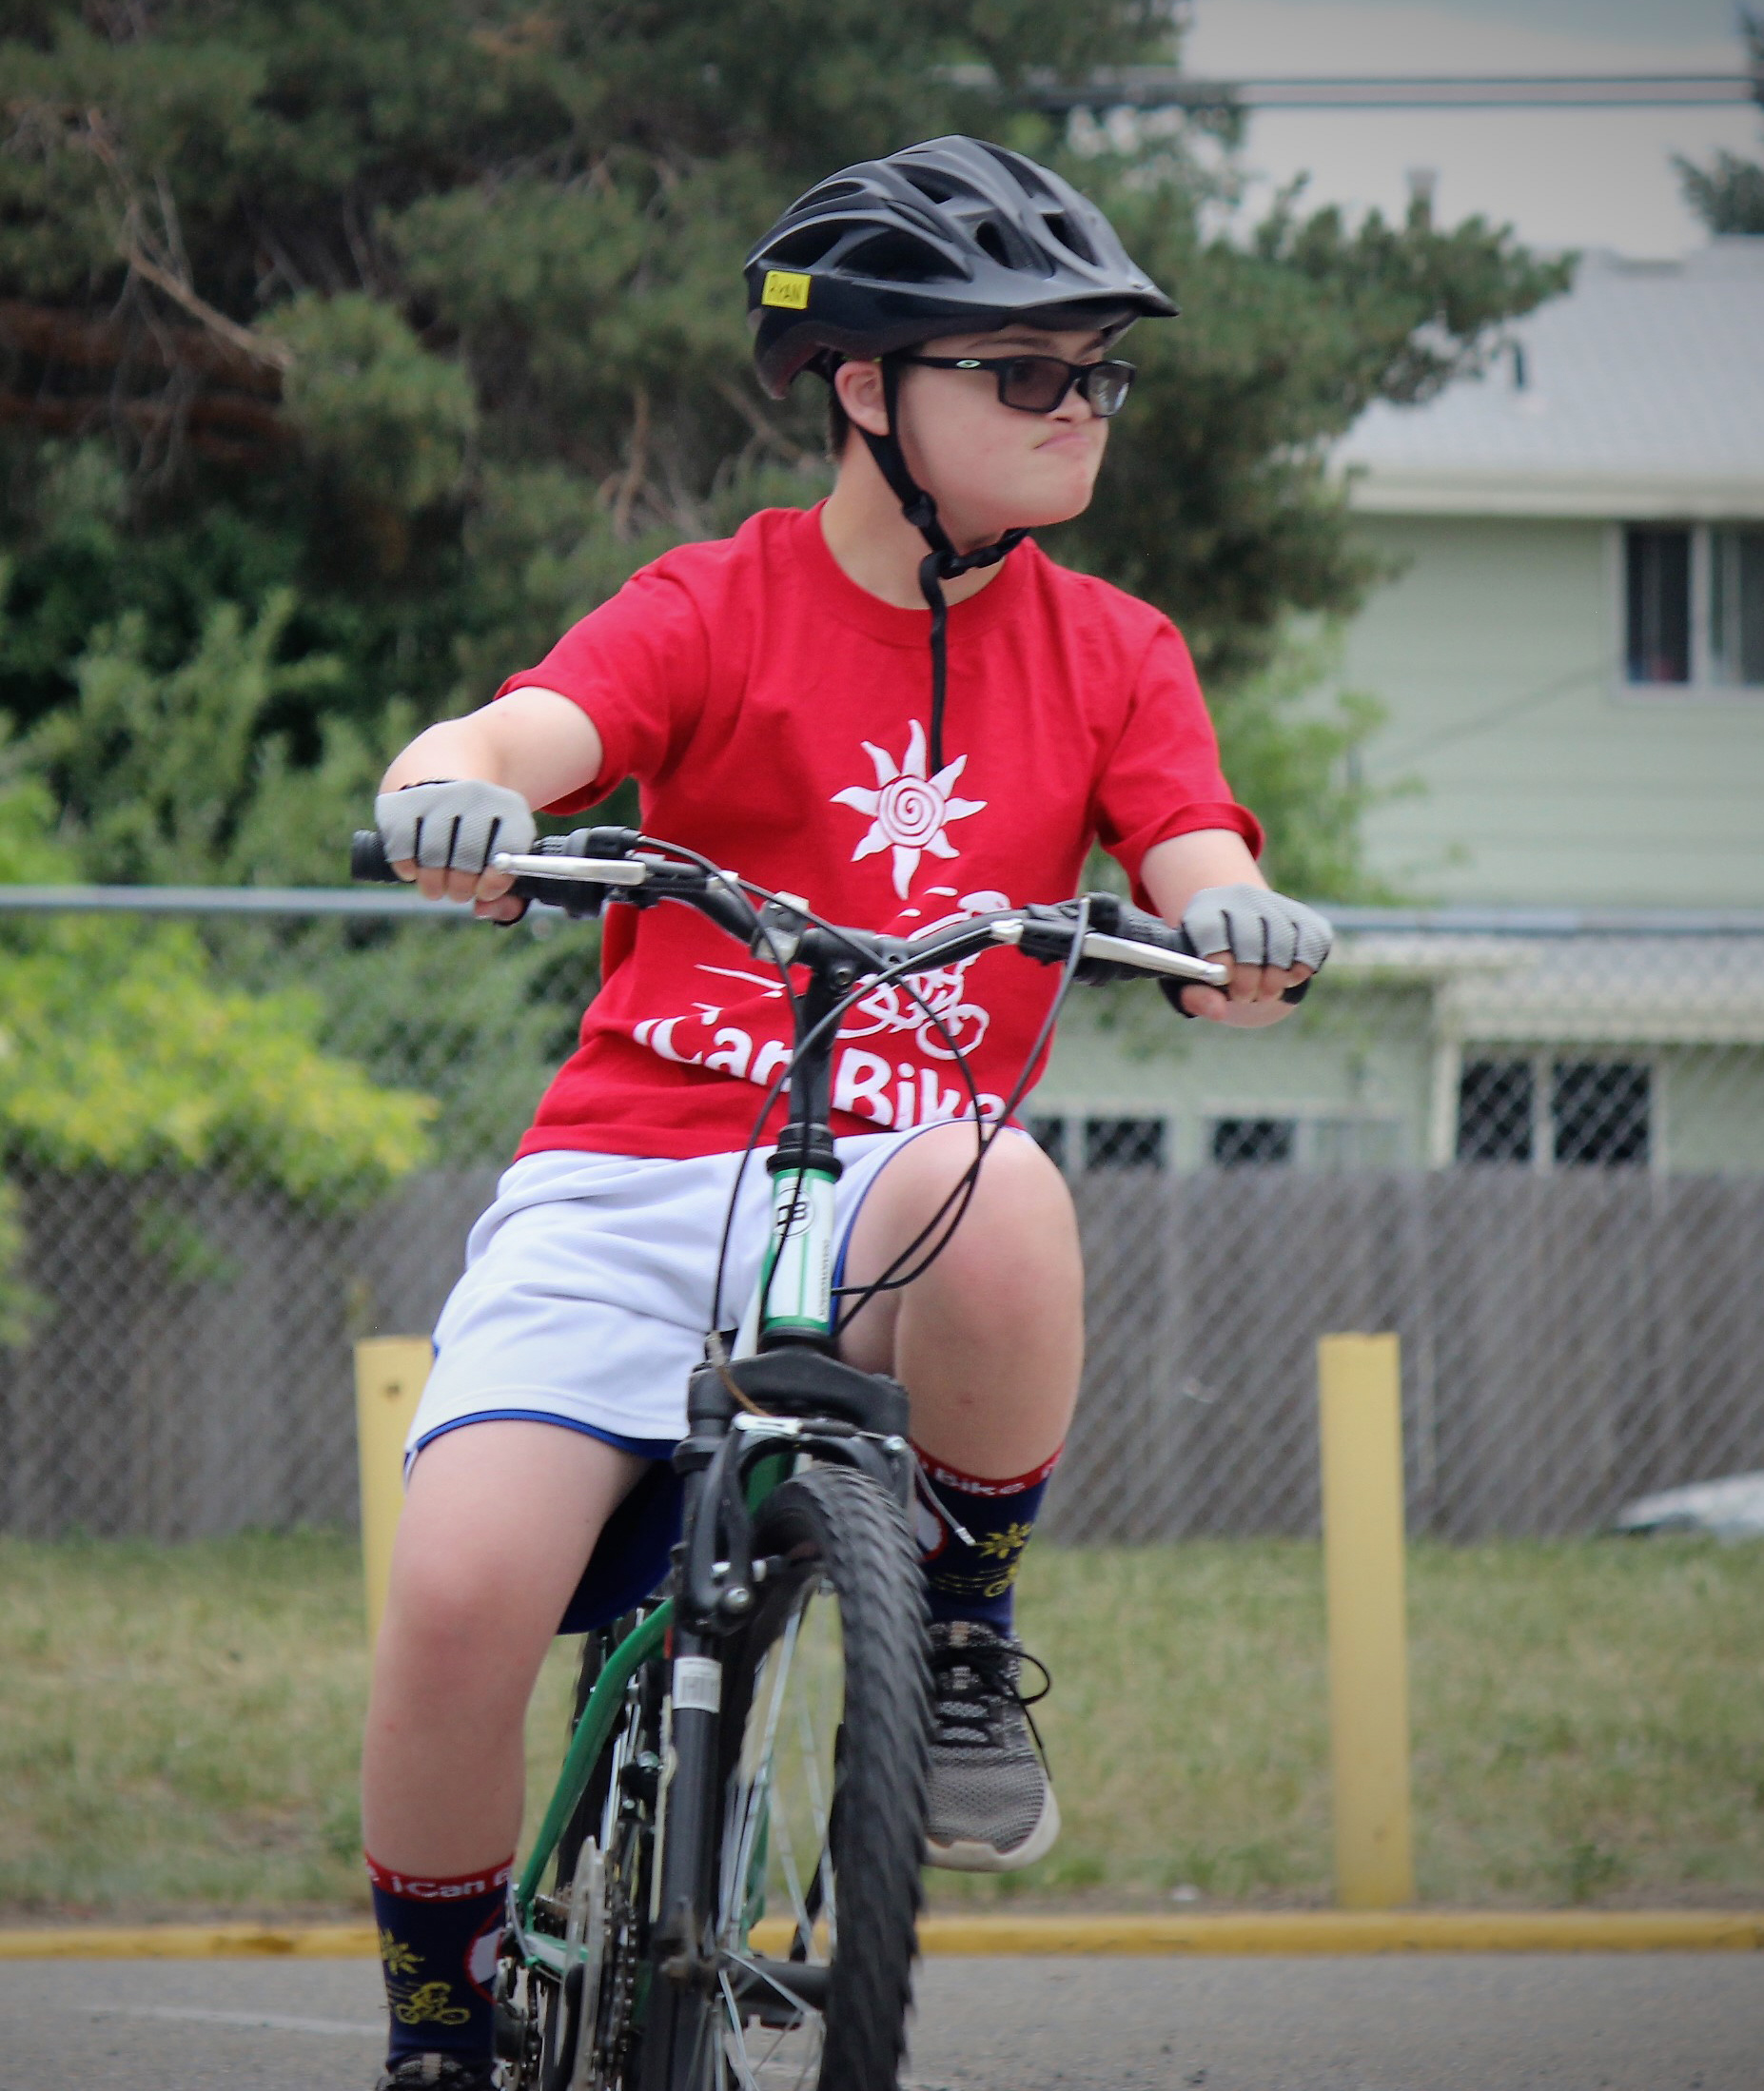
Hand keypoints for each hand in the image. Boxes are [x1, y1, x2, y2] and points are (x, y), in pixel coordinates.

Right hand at [375, 779, 534, 916]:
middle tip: (457, 893)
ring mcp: (437, 793)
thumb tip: (482, 910)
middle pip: (468, 856)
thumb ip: (509, 897)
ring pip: (433, 854)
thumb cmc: (480, 836)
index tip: (484, 892)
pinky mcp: (403, 801)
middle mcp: (475, 793)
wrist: (445, 776)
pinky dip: (407, 868)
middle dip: (461, 887)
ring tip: (436, 888)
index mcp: (509, 807)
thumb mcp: (505, 858)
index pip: (508, 848)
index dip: (496, 880)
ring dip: (433, 883)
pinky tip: (414, 871)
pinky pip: (402, 846)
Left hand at [1164, 884, 1332, 1025]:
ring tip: (1264, 993)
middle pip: (1249, 935)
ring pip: (1282, 942)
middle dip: (1248, 976)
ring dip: (1275, 977)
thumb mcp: (1191, 981)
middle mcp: (1241, 897)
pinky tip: (1286, 979)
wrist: (1243, 944)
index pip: (1210, 927)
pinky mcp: (1307, 918)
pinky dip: (1300, 970)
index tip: (1224, 979)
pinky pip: (1311, 945)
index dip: (1218, 956)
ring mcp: (1277, 904)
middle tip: (1245, 997)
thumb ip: (1195, 996)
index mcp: (1204, 908)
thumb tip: (1218, 1011)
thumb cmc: (1211, 967)